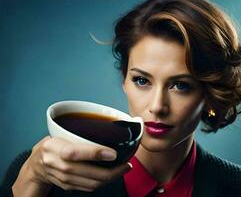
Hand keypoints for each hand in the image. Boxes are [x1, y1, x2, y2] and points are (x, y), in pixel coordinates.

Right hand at [13, 136, 131, 194]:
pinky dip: (103, 182)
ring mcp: (65, 179)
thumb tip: (106, 130)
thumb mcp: (60, 133)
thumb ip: (78, 134)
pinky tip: (111, 175)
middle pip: (90, 173)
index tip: (113, 153)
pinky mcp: (69, 186)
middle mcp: (61, 166)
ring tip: (123, 169)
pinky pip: (90, 187)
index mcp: (57, 149)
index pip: (76, 153)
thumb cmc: (54, 145)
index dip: (96, 153)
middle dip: (113, 171)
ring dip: (112, 178)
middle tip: (127, 164)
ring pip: (93, 183)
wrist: (37, 165)